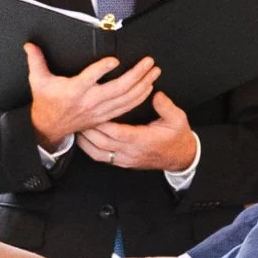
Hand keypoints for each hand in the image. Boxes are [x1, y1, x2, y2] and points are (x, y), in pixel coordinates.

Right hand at [26, 38, 160, 145]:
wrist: (49, 127)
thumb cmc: (46, 102)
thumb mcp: (38, 81)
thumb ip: (36, 61)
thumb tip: (29, 44)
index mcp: (74, 91)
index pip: (90, 79)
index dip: (102, 69)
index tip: (114, 59)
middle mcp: (89, 101)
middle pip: (117, 89)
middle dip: (136, 75)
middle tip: (148, 62)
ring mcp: (99, 110)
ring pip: (126, 99)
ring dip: (143, 85)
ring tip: (154, 71)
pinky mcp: (105, 116)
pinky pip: (126, 108)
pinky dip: (139, 98)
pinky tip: (149, 88)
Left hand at [76, 91, 198, 171]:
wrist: (181, 157)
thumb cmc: (177, 137)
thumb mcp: (177, 119)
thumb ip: (166, 106)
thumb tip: (156, 95)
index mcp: (142, 140)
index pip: (117, 133)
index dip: (102, 124)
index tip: (93, 112)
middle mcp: (131, 152)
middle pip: (102, 143)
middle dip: (88, 130)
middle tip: (78, 117)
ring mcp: (126, 159)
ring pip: (99, 154)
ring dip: (86, 142)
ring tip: (76, 128)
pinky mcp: (124, 163)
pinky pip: (102, 158)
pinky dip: (90, 149)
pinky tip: (84, 140)